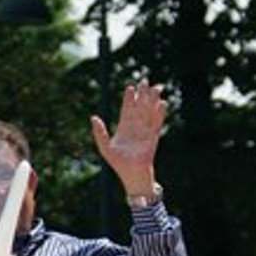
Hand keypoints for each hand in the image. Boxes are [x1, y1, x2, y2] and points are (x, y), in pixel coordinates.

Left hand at [91, 80, 166, 196]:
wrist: (131, 174)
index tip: (130, 87)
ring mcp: (145, 131)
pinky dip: (160, 113)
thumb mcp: (104, 147)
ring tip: (156, 87)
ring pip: (150, 111)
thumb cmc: (118, 163)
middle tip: (144, 80)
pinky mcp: (153, 136)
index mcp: (124, 127)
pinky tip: (162, 103)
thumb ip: (99, 132)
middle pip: (140, 106)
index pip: (127, 109)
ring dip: (153, 100)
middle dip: (142, 94)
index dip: (129, 98)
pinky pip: (157, 122)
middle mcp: (135, 127)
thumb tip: (93, 117)